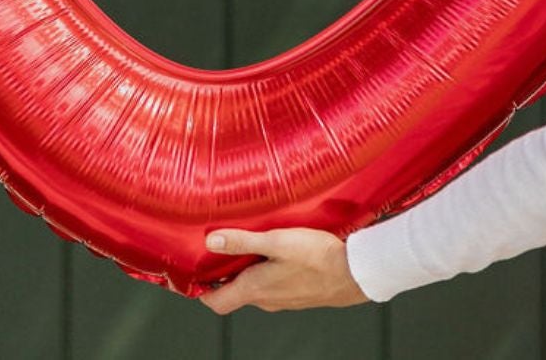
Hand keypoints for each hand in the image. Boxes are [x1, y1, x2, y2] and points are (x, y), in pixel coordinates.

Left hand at [197, 227, 369, 314]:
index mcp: (255, 289)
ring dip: (245, 273)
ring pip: (254, 290)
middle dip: (222, 276)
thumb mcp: (277, 241)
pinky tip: (274, 254)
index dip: (200, 292)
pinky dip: (265, 273)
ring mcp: (283, 300)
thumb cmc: (317, 257)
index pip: (216, 302)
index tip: (191, 277)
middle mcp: (266, 300)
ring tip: (245, 247)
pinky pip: (273, 287)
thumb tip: (211, 242)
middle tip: (215, 252)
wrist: (355, 273)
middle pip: (234, 294)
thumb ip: (243, 242)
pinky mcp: (298, 294)